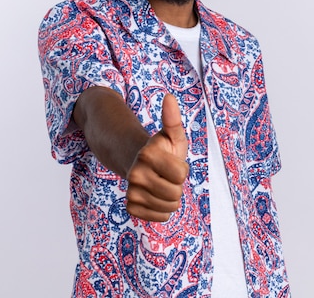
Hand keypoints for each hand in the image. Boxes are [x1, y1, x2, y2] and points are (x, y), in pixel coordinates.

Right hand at [125, 94, 189, 221]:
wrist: (140, 164)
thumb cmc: (163, 149)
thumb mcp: (172, 134)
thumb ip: (172, 118)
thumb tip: (169, 96)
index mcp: (147, 153)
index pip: (182, 174)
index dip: (182, 169)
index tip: (173, 162)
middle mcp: (135, 173)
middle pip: (175, 194)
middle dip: (177, 185)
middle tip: (168, 175)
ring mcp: (131, 191)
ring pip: (168, 207)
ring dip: (171, 198)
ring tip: (163, 184)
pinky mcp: (131, 207)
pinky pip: (158, 217)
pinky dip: (162, 210)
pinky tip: (156, 197)